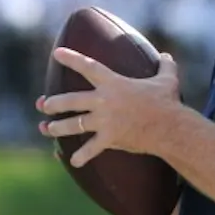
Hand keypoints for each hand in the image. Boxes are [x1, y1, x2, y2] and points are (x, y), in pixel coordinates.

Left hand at [36, 47, 181, 166]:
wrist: (170, 127)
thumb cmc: (167, 102)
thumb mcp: (168, 79)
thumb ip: (165, 65)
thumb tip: (166, 55)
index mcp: (114, 83)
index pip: (88, 66)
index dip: (71, 58)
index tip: (57, 54)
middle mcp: (104, 100)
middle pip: (71, 100)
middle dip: (54, 103)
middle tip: (44, 104)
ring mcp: (104, 120)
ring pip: (73, 124)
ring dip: (57, 128)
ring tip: (47, 129)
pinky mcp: (109, 138)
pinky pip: (90, 149)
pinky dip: (81, 156)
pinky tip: (73, 161)